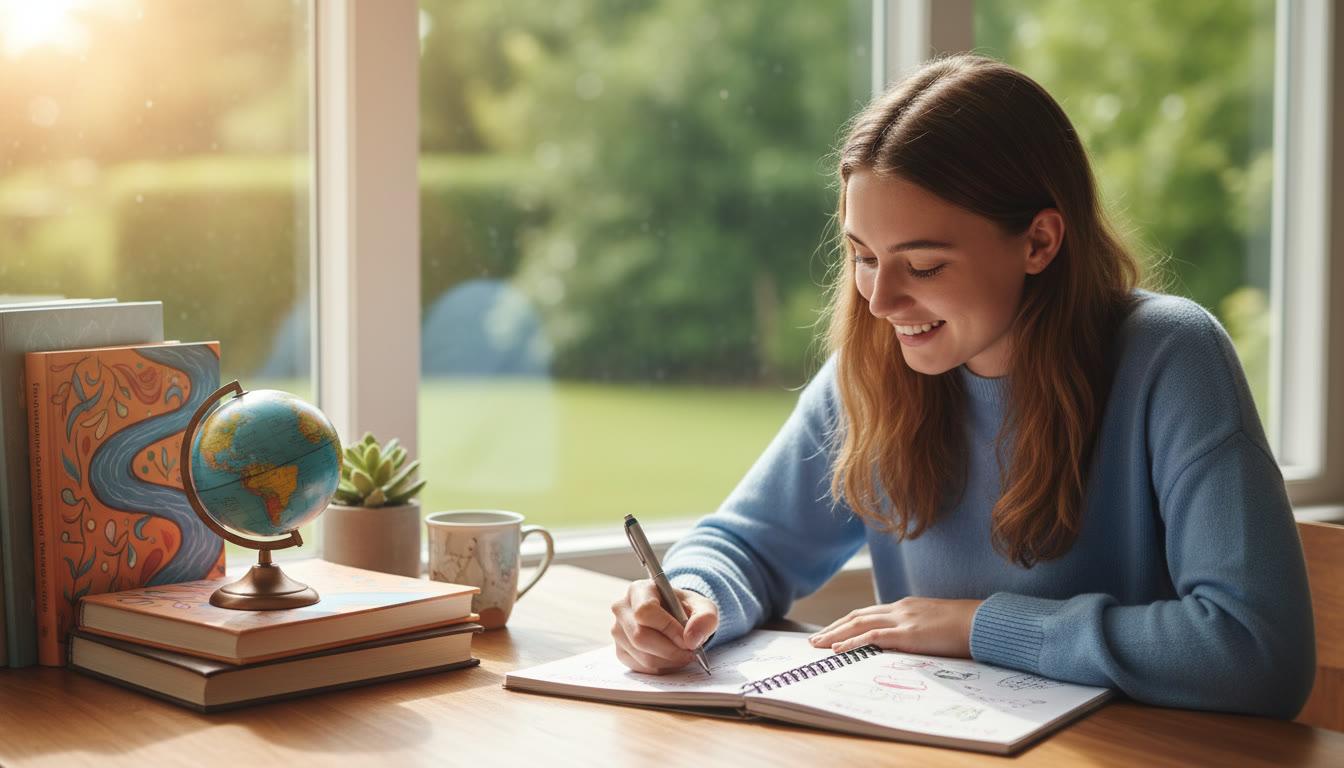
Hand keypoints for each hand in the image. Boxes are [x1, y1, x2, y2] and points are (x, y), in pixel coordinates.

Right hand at [611, 579, 718, 673]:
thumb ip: (705, 618)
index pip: (645, 611)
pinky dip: (661, 668)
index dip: (668, 629)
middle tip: (690, 654)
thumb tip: (692, 640)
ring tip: (684, 655)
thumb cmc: (685, 609)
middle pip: (640, 637)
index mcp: (638, 590)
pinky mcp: (620, 651)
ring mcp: (618, 631)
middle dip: (670, 651)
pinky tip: (672, 659)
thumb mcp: (703, 606)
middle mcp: (622, 609)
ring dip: (669, 661)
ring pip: (642, 656)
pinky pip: (641, 667)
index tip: (688, 640)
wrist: (674, 616)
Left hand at [808, 597, 982, 657]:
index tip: (831, 632)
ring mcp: (903, 619)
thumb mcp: (935, 625)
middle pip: (857, 616)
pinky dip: (853, 642)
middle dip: (833, 628)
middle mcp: (899, 609)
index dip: (846, 623)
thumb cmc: (965, 627)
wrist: (983, 622)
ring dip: (835, 634)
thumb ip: (917, 630)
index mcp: (905, 607)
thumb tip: (907, 643)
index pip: (868, 613)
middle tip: (814, 641)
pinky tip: (839, 649)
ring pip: (859, 624)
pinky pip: (873, 637)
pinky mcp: (908, 633)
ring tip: (818, 645)